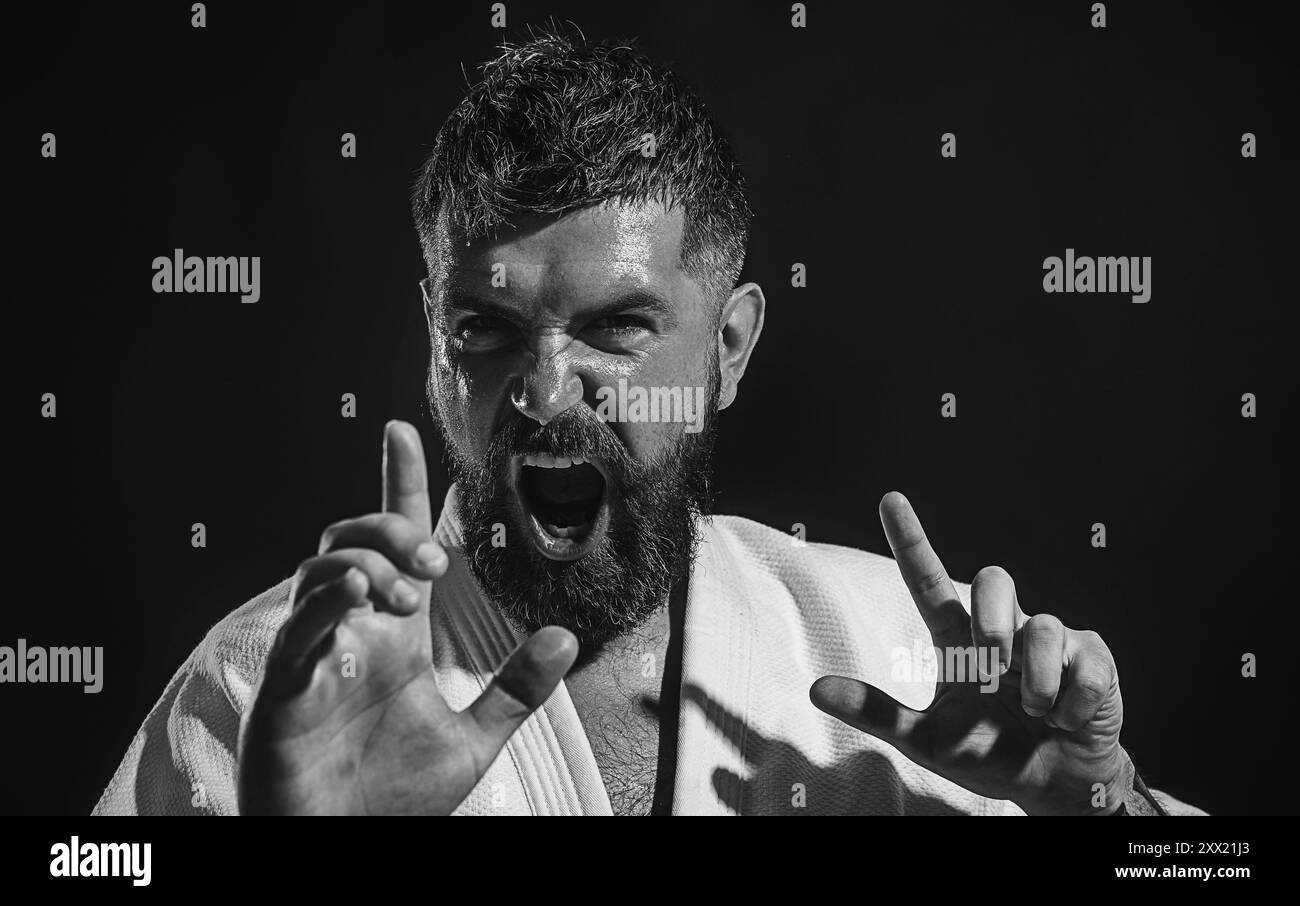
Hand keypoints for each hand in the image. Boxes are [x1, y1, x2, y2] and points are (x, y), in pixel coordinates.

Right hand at [237, 420, 577, 814]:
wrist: (344, 850)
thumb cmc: (393, 799)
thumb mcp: (472, 740)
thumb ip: (515, 689)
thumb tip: (564, 636)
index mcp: (393, 636)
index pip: (394, 544)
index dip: (398, 485)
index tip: (401, 432)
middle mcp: (351, 632)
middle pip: (356, 541)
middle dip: (393, 530)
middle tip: (434, 563)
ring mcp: (315, 656)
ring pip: (322, 569)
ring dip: (368, 563)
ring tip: (408, 593)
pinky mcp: (286, 690)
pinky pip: (298, 629)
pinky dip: (324, 602)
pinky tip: (358, 596)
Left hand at [810, 492, 1130, 814]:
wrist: (1052, 785)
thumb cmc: (986, 753)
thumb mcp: (926, 740)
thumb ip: (877, 713)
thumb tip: (816, 689)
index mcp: (958, 639)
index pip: (929, 580)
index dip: (911, 540)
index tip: (889, 499)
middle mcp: (1002, 628)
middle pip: (997, 579)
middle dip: (994, 621)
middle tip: (993, 667)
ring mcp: (1051, 639)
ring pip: (1045, 626)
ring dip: (1036, 684)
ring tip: (1035, 714)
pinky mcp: (1092, 658)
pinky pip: (1084, 664)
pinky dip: (1071, 704)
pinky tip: (1066, 719)